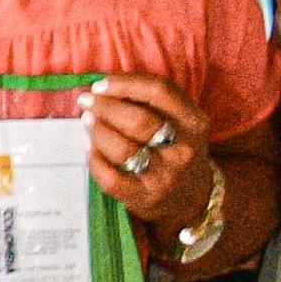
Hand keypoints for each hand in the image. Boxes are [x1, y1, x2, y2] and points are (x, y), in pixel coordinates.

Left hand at [86, 70, 215, 229]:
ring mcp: (165, 176)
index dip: (125, 84)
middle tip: (86, 101)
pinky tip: (90, 151)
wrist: (190, 196)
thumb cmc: (173, 147)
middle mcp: (184, 150)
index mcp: (194, 123)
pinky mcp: (145, 198)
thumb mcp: (178, 121)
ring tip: (87, 121)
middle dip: (104, 106)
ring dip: (97, 131)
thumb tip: (102, 87)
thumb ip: (149, 101)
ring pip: (122, 149)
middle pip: (138, 120)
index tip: (100, 84)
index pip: (160, 92)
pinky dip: (94, 161)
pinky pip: (110, 178)